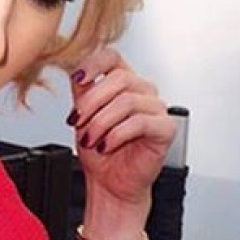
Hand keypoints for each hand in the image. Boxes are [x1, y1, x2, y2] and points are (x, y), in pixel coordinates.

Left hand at [67, 48, 175, 210]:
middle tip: (77, 122)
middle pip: (120, 78)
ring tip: (91, 139)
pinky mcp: (165, 129)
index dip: (94, 63)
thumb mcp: (82, 115)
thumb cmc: (100, 150)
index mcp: (123, 82)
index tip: (78, 79)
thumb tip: (73, 69)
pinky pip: (140, 123)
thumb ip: (81, 91)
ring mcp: (156, 108)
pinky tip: (106, 145)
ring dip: (101, 122)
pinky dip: (116, 135)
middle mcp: (142, 91)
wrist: (110, 182)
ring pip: (127, 101)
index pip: (113, 56)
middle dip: (92, 102)